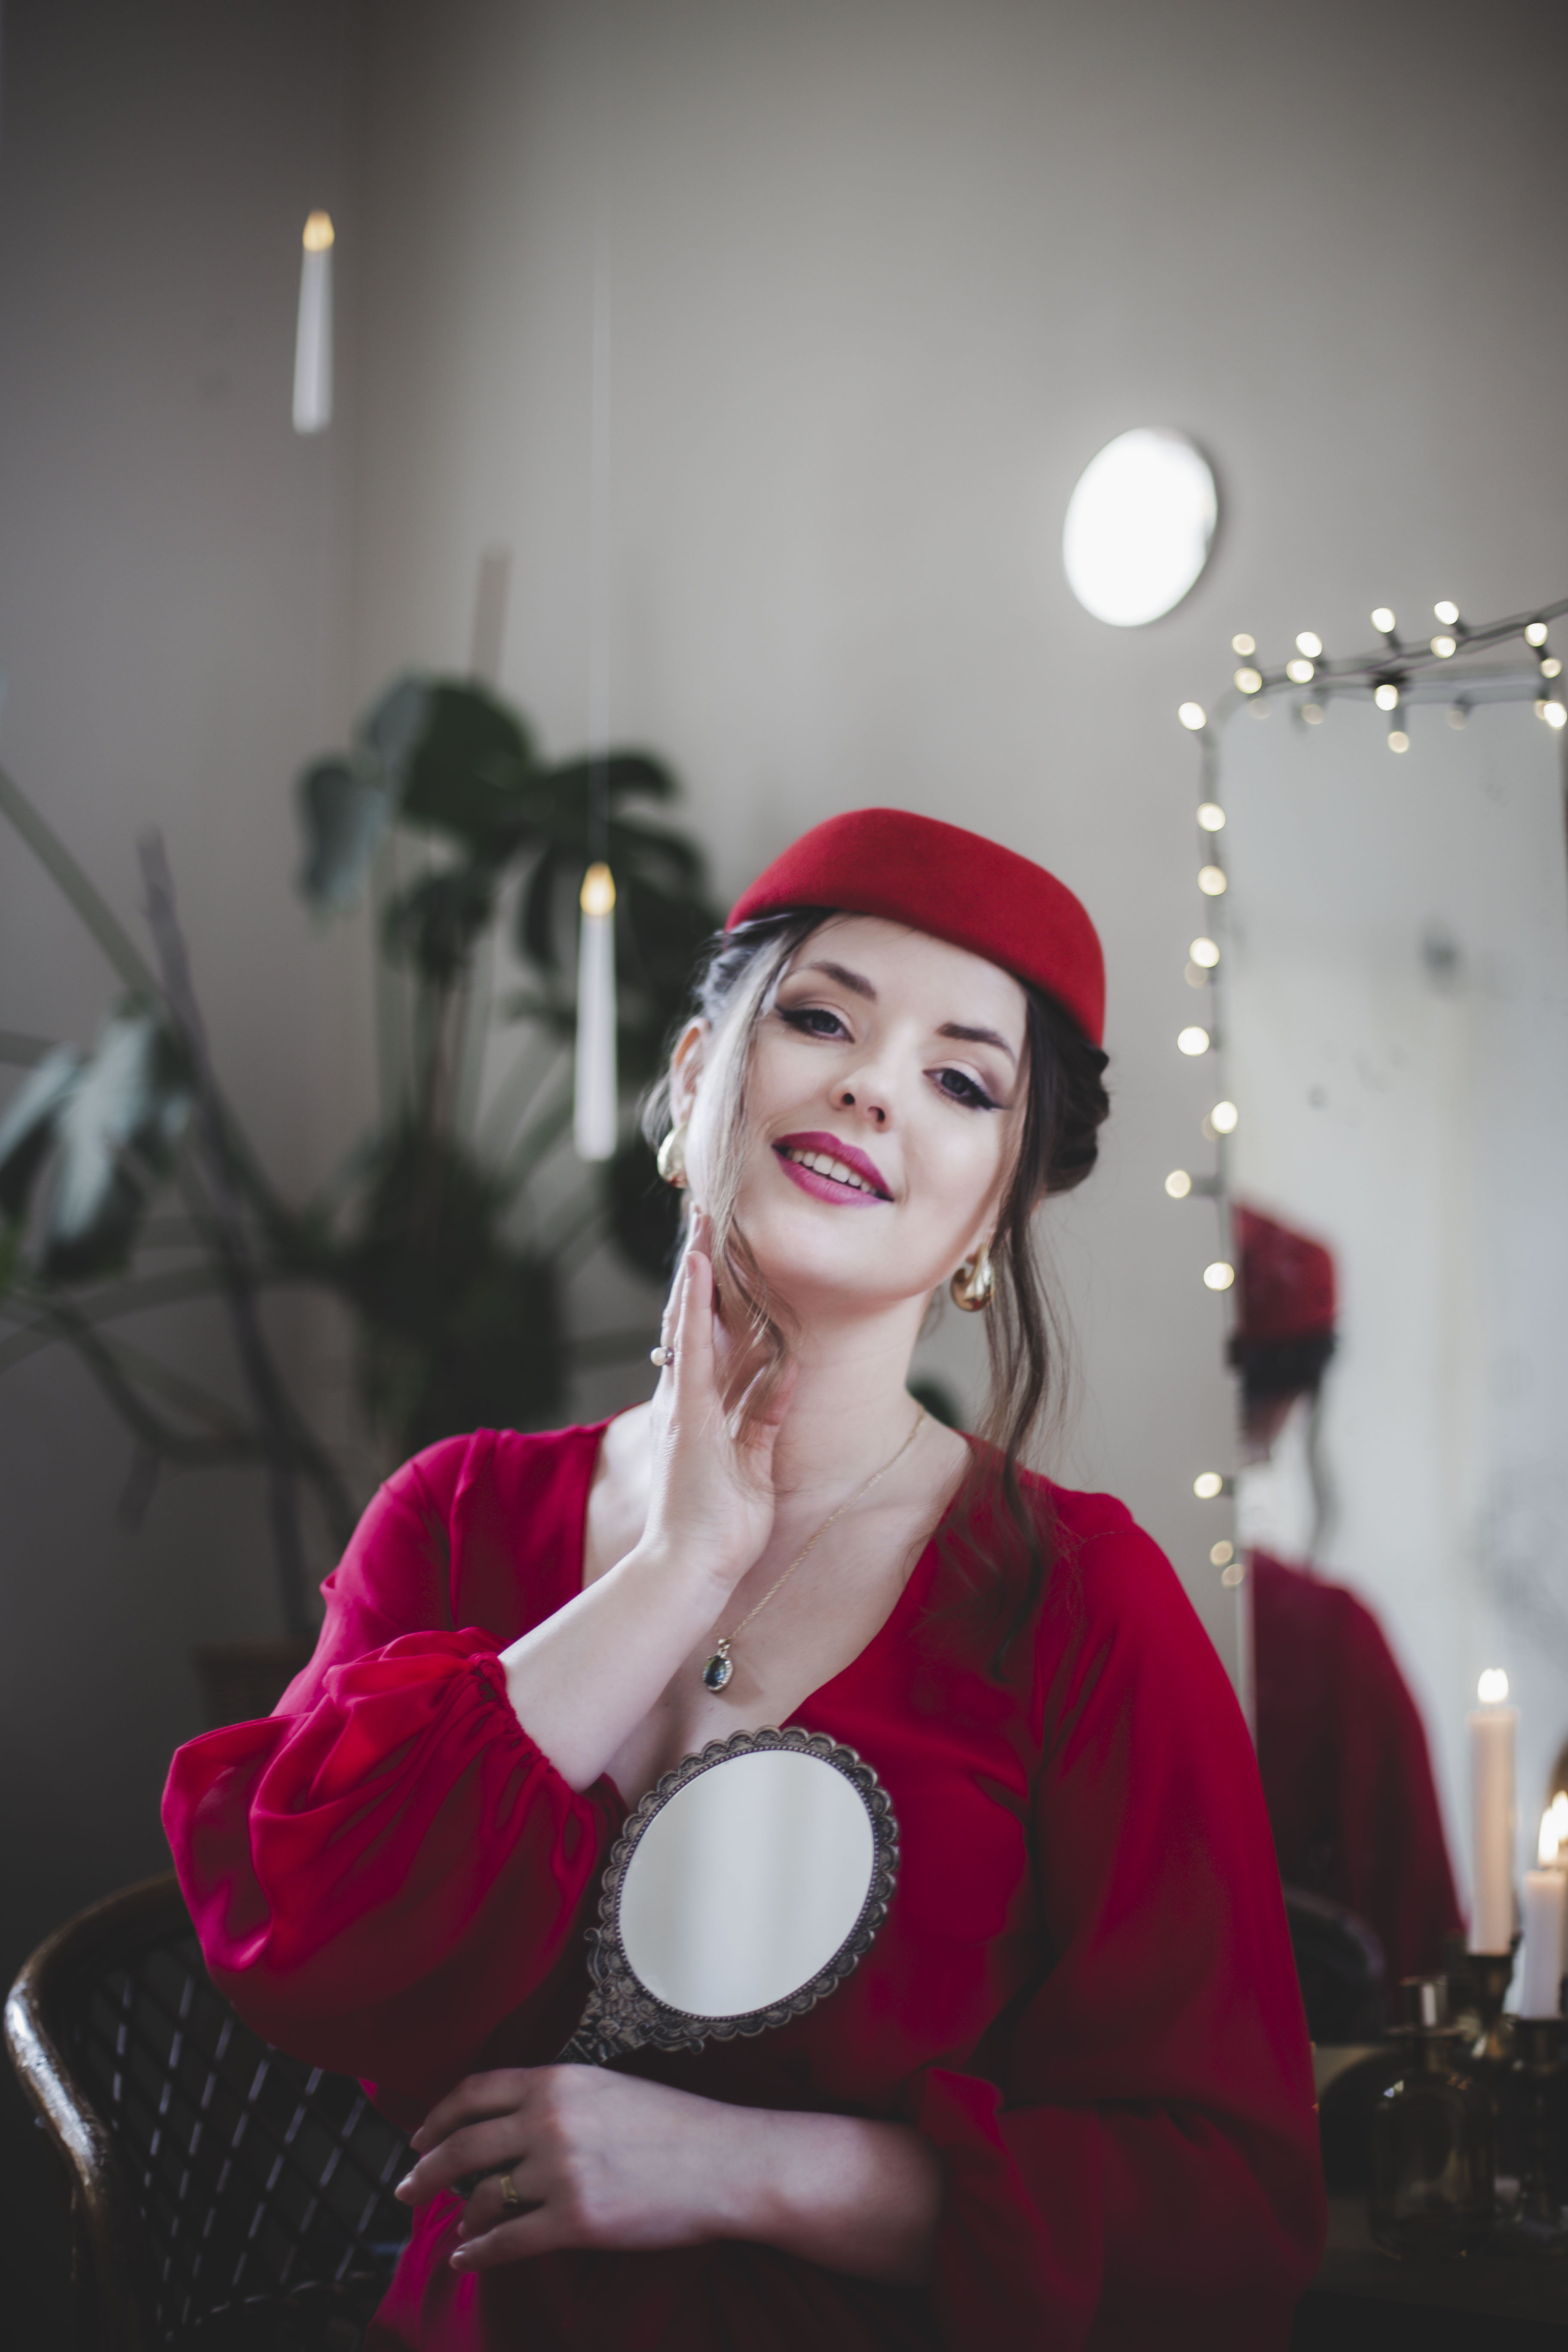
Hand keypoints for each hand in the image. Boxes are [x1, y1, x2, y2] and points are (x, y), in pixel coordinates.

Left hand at [394, 2065, 747, 2267]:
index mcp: (556, 2080)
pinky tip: (467, 2258)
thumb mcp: (606, 2090)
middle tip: (406, 2187)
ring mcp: (561, 2172)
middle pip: (463, 2146)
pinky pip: (508, 2241)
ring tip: (455, 2226)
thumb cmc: (673, 2125)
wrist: (724, 2162)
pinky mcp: (576, 2221)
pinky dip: (478, 2253)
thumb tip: (504, 2130)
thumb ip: (554, 2101)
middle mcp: (549, 2120)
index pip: (474, 2092)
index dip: (437, 2117)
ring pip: (483, 2197)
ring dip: (460, 2216)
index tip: (418, 2137)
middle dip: (425, 2171)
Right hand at [642, 1207, 793, 1591]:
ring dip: (695, 1268)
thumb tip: (785, 1376)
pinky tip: (698, 1267)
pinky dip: (694, 1306)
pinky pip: (692, 1349)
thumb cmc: (720, 1528)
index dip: (708, 1291)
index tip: (716, 1248)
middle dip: (698, 1264)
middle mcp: (684, 1398)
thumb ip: (764, 1418)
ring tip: (701, 1220)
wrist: (689, 1568)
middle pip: (690, 1317)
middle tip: (703, 1213)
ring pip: (688, 1320)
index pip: (703, 1337)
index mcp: (697, 1410)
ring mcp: (683, 1403)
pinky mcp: (688, 1414)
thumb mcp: (754, 1464)